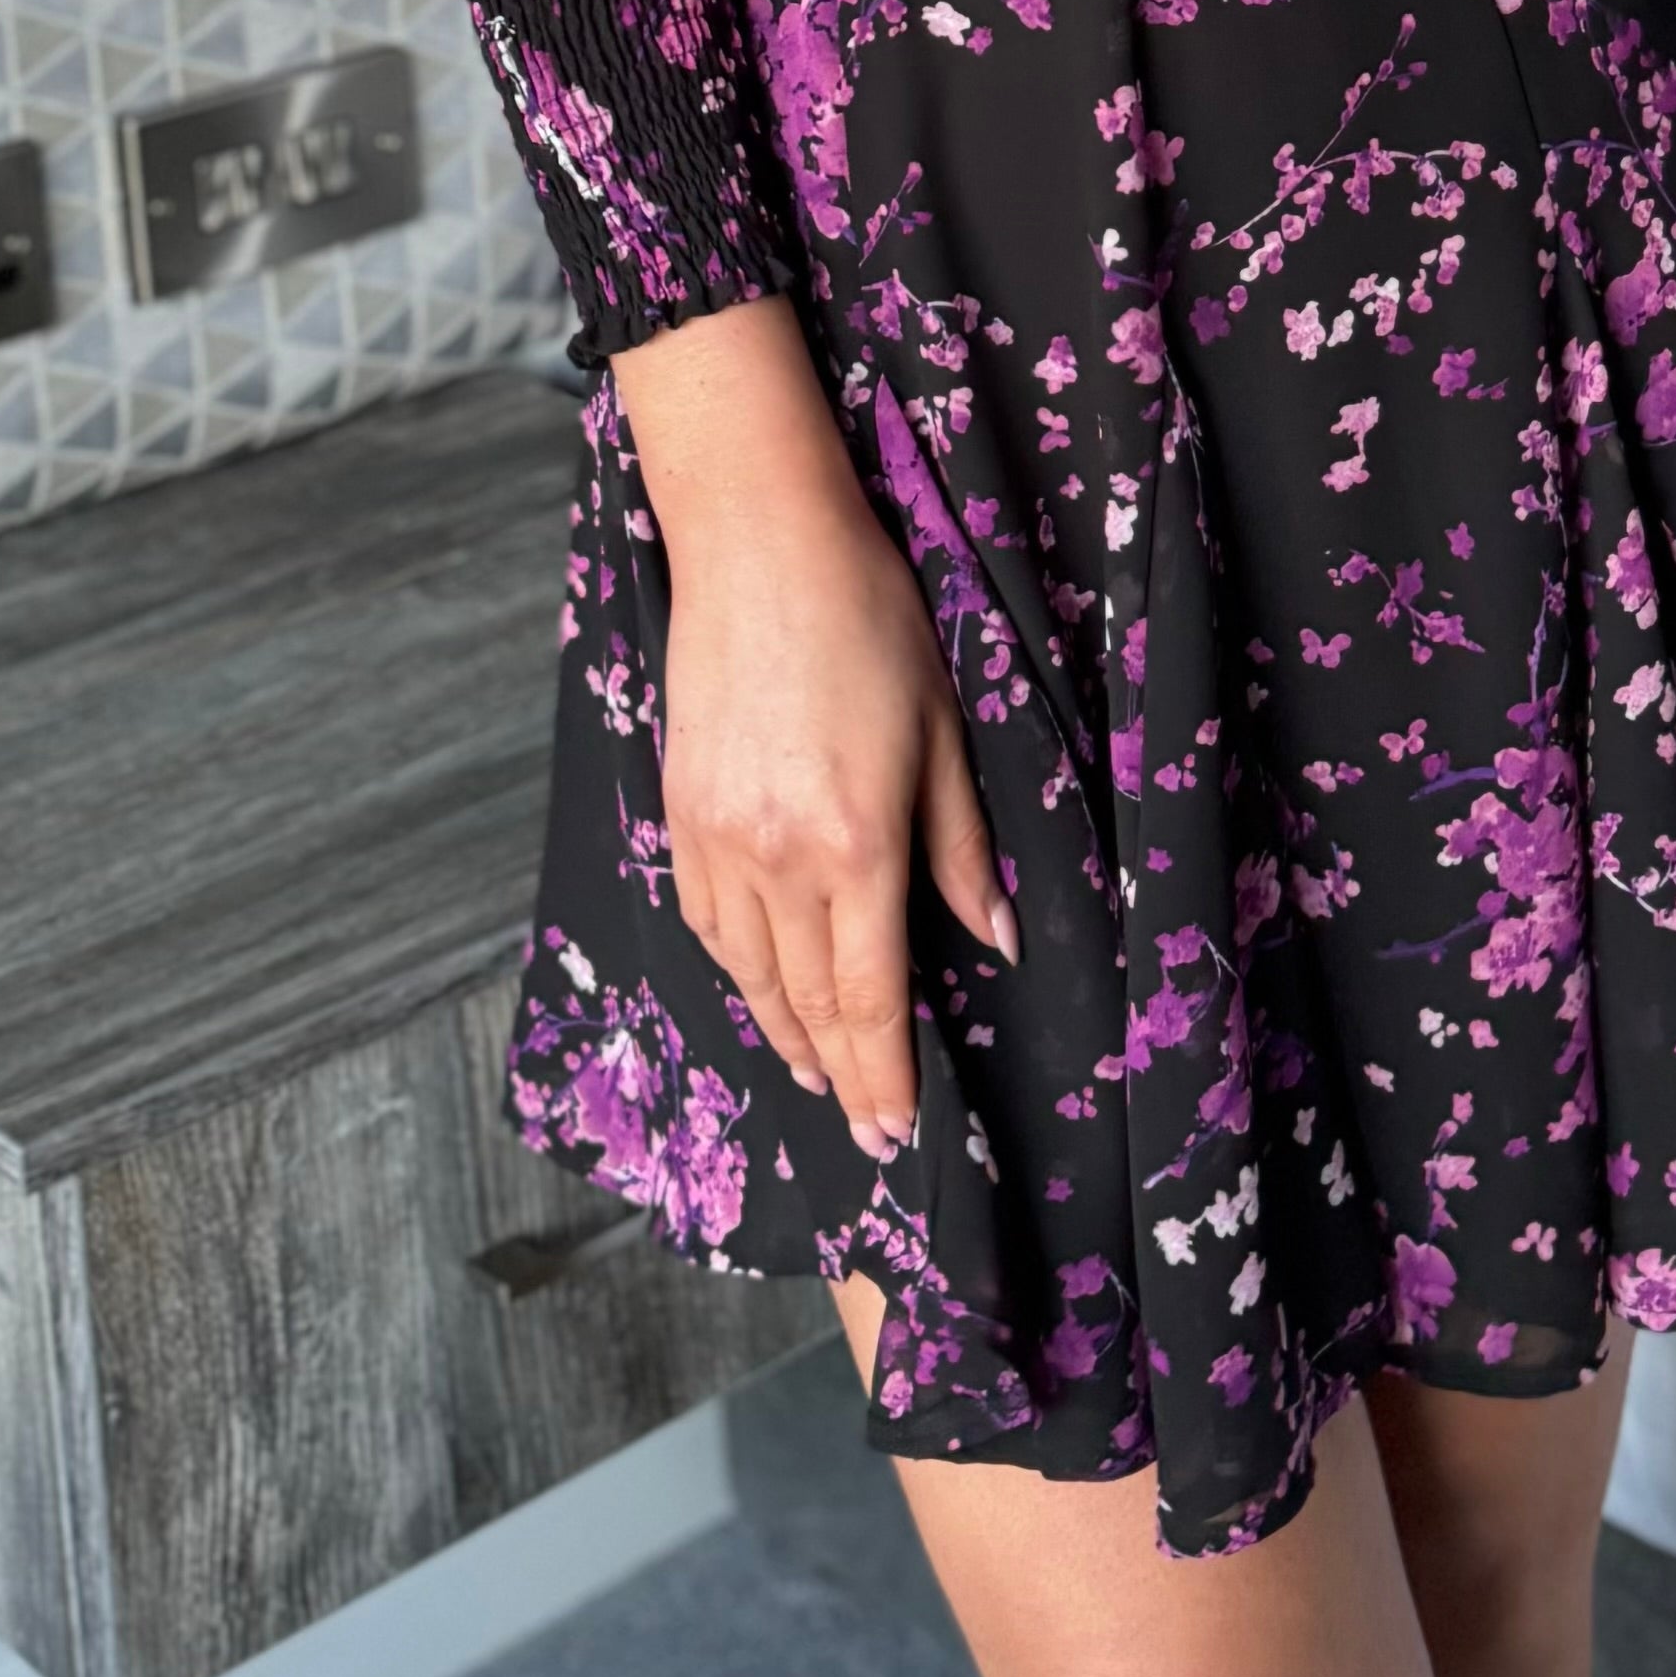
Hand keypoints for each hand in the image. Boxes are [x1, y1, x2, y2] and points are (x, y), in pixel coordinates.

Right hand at [612, 296, 1017, 1169]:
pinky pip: (705, 919)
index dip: (884, 1074)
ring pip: (749, 970)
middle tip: (862, 1129)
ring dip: (784, 1031)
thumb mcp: (942, 732)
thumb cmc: (870, 620)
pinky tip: (759, 981)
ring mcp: (715, 836)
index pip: (870, 996)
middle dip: (838, 1072)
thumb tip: (996, 941)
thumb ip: (962, 850)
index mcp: (855, 844)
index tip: (894, 1131)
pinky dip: (735, 968)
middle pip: (807, 998)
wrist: (759, 545)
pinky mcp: (679, 808)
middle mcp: (775, 858)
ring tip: (815, 1072)